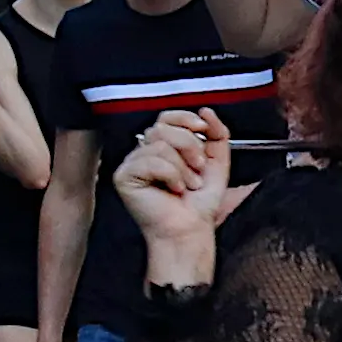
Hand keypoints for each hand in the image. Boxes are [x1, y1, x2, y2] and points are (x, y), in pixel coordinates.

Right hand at [118, 108, 242, 287]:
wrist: (191, 230)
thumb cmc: (199, 203)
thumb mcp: (217, 161)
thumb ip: (217, 133)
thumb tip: (206, 111)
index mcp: (163, 147)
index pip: (167, 117)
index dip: (185, 119)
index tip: (203, 130)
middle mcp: (144, 152)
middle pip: (163, 127)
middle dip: (189, 147)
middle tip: (198, 170)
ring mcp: (132, 164)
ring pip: (159, 144)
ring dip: (182, 167)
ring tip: (187, 185)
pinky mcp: (124, 177)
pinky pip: (150, 161)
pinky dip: (170, 175)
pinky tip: (173, 190)